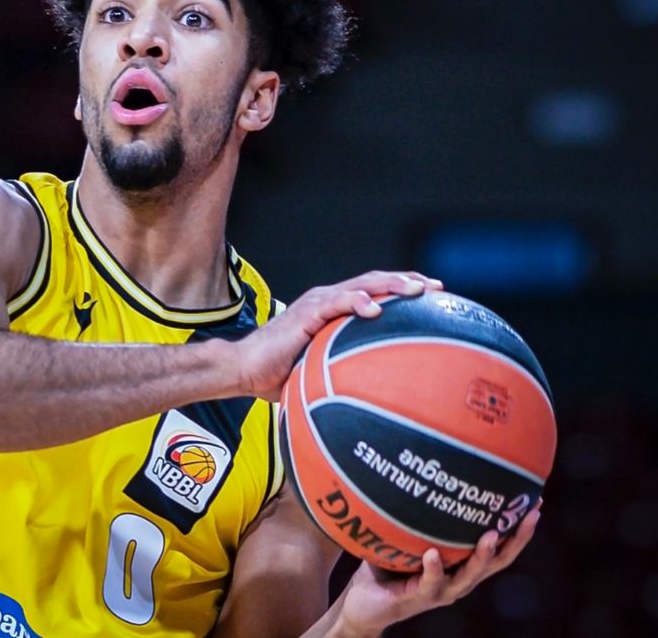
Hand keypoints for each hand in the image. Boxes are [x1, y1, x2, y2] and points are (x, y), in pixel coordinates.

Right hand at [232, 270, 442, 400]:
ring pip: (361, 285)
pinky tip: (374, 309)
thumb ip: (347, 374)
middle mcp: (327, 300)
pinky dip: (356, 301)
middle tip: (437, 288)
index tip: (436, 297)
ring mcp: (316, 303)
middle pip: (375, 282)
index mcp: (333, 310)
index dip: (404, 291)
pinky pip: (335, 302)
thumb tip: (380, 399)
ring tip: (415, 291)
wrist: (244, 371)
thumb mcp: (321, 372)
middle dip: (408, 282)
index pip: (374, 292)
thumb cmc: (279, 376)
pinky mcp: (304, 313)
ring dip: (390, 285)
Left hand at [333, 503, 541, 635]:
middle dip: (517, 539)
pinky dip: (433, 568)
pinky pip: (429, 583)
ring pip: (469, 576)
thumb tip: (422, 468)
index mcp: (462, 566)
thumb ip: (418, 514)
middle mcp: (458, 580)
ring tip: (492, 535)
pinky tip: (433, 554)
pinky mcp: (417, 598)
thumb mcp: (407, 536)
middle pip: (497, 561)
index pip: (499, 546)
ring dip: (483, 556)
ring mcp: (440, 591)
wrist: (365, 603)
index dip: (519, 528)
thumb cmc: (388, 565)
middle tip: (531, 514)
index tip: (536, 501)